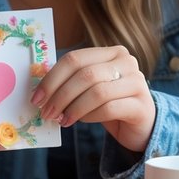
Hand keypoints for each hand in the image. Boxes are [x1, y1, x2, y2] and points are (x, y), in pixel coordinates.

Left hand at [34, 45, 155, 152]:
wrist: (140, 125)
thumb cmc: (109, 104)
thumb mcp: (89, 88)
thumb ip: (70, 82)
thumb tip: (39, 91)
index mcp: (111, 53)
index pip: (75, 59)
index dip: (52, 78)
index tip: (36, 98)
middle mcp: (127, 62)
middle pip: (85, 74)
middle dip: (60, 95)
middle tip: (46, 113)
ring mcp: (137, 82)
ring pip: (97, 92)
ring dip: (73, 108)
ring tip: (62, 120)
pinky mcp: (141, 106)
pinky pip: (109, 108)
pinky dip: (89, 116)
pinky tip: (80, 121)